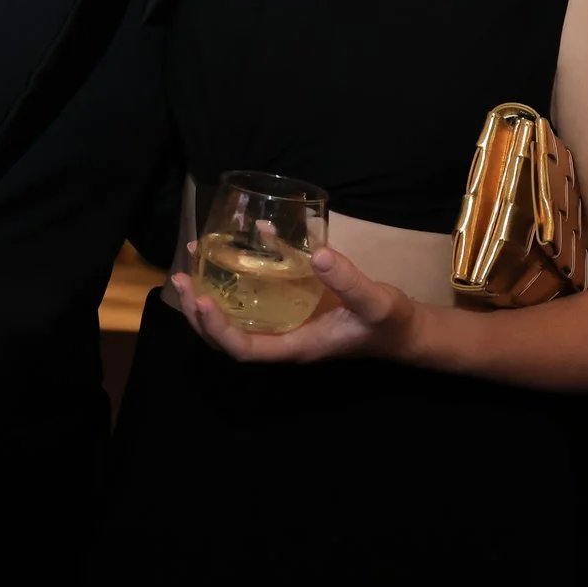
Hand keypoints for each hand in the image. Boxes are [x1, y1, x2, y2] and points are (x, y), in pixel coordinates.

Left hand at [170, 246, 419, 365]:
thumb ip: (349, 282)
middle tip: (182, 280)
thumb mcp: (375, 302)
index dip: (218, 330)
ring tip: (192, 264)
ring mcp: (287, 321)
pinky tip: (244, 237)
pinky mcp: (295, 303)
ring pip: (239, 315)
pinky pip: (262, 291)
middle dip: (201, 314)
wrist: (405, 328)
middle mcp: (285, 337)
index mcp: (296, 346)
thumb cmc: (389, 323)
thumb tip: (318, 254)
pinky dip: (247, 270)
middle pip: (229, 338)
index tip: (201, 300)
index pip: (244, 350)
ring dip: (213, 293)